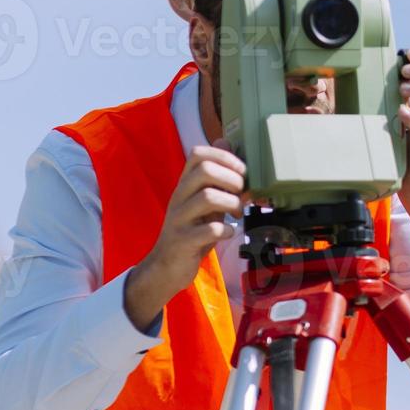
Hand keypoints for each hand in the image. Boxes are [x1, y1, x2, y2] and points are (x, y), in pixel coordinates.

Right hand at [124, 143, 247, 331]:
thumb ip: (216, 177)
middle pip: (205, 171)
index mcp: (185, 185)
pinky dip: (226, 229)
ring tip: (238, 215)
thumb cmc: (192, 232)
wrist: (167, 267)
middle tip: (242, 195)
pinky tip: (229, 232)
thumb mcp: (205, 202)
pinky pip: (209, 229)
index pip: (198, 153)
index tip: (242, 172)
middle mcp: (179, 197)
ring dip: (232, 204)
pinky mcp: (182, 241)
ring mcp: (179, 219)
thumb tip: (226, 142)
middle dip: (232, 179)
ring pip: (207, 197)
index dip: (225, 156)